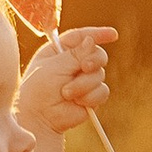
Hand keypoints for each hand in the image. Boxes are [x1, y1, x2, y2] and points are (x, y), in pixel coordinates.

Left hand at [13, 24, 115, 141]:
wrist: (39, 118)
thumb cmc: (38, 90)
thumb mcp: (54, 66)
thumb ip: (75, 54)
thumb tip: (92, 40)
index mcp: (60, 51)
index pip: (81, 37)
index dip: (98, 34)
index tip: (113, 34)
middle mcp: (74, 64)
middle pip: (97, 54)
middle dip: (93, 60)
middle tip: (84, 67)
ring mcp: (83, 81)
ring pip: (100, 74)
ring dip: (84, 84)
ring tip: (67, 93)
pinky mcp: (91, 97)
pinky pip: (102, 91)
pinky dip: (90, 97)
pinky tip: (77, 102)